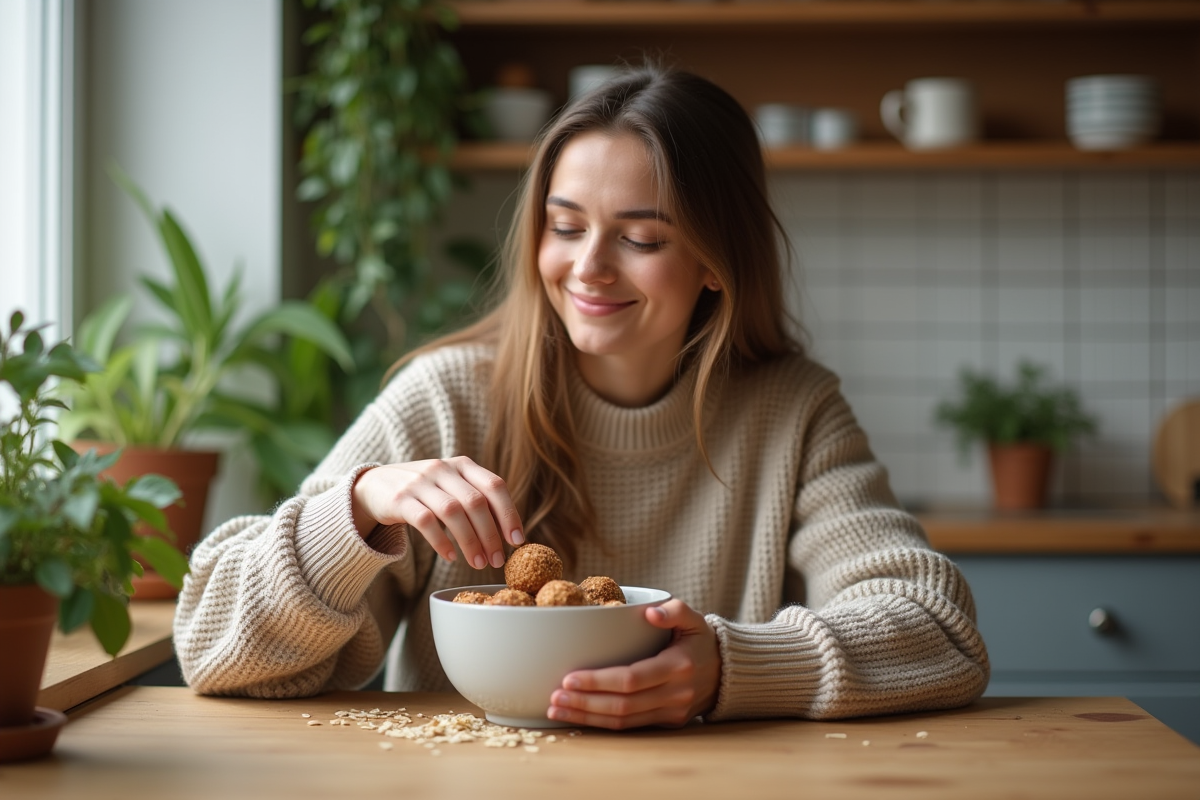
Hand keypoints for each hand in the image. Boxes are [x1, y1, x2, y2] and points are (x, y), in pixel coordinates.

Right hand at [350, 457, 523, 568]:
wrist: (373, 486)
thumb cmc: (423, 492)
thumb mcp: (450, 487)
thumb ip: (476, 499)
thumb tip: (509, 533)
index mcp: (462, 465)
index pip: (494, 485)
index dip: (509, 513)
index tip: (517, 541)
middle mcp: (442, 469)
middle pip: (476, 502)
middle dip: (491, 535)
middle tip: (497, 560)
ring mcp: (419, 482)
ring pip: (453, 512)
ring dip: (470, 541)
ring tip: (478, 563)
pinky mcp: (399, 499)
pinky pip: (425, 522)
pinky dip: (441, 542)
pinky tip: (450, 557)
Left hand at [547, 600, 720, 729]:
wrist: (727, 672)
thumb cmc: (702, 639)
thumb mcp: (694, 617)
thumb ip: (674, 610)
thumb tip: (649, 613)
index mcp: (679, 666)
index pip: (632, 679)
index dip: (599, 681)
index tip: (569, 678)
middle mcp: (676, 694)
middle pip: (623, 705)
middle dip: (585, 703)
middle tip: (554, 697)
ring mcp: (672, 712)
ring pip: (624, 721)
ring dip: (587, 718)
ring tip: (557, 709)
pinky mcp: (666, 723)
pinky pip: (630, 727)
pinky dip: (602, 724)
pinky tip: (578, 717)